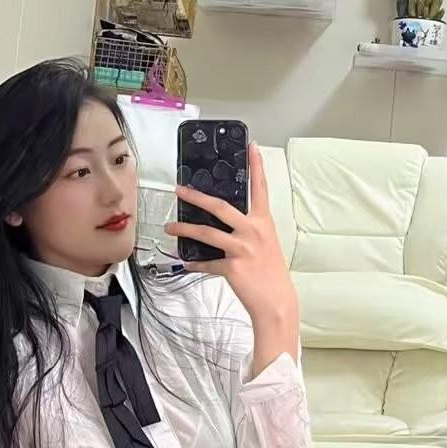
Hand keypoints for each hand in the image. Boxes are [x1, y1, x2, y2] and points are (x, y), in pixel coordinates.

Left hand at [166, 141, 297, 369]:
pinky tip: (186, 262)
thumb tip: (225, 224)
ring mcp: (242, 248)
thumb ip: (248, 230)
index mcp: (263, 222)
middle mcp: (253, 231)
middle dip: (196, 197)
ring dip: (184, 230)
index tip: (251, 146)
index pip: (260, 188)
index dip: (256, 166)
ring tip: (170, 228)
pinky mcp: (231, 266)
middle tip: (180, 189)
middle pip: (219, 206)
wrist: (276, 302)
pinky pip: (206, 262)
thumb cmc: (271, 273)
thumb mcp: (265, 245)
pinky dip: (195, 263)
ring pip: (206, 233)